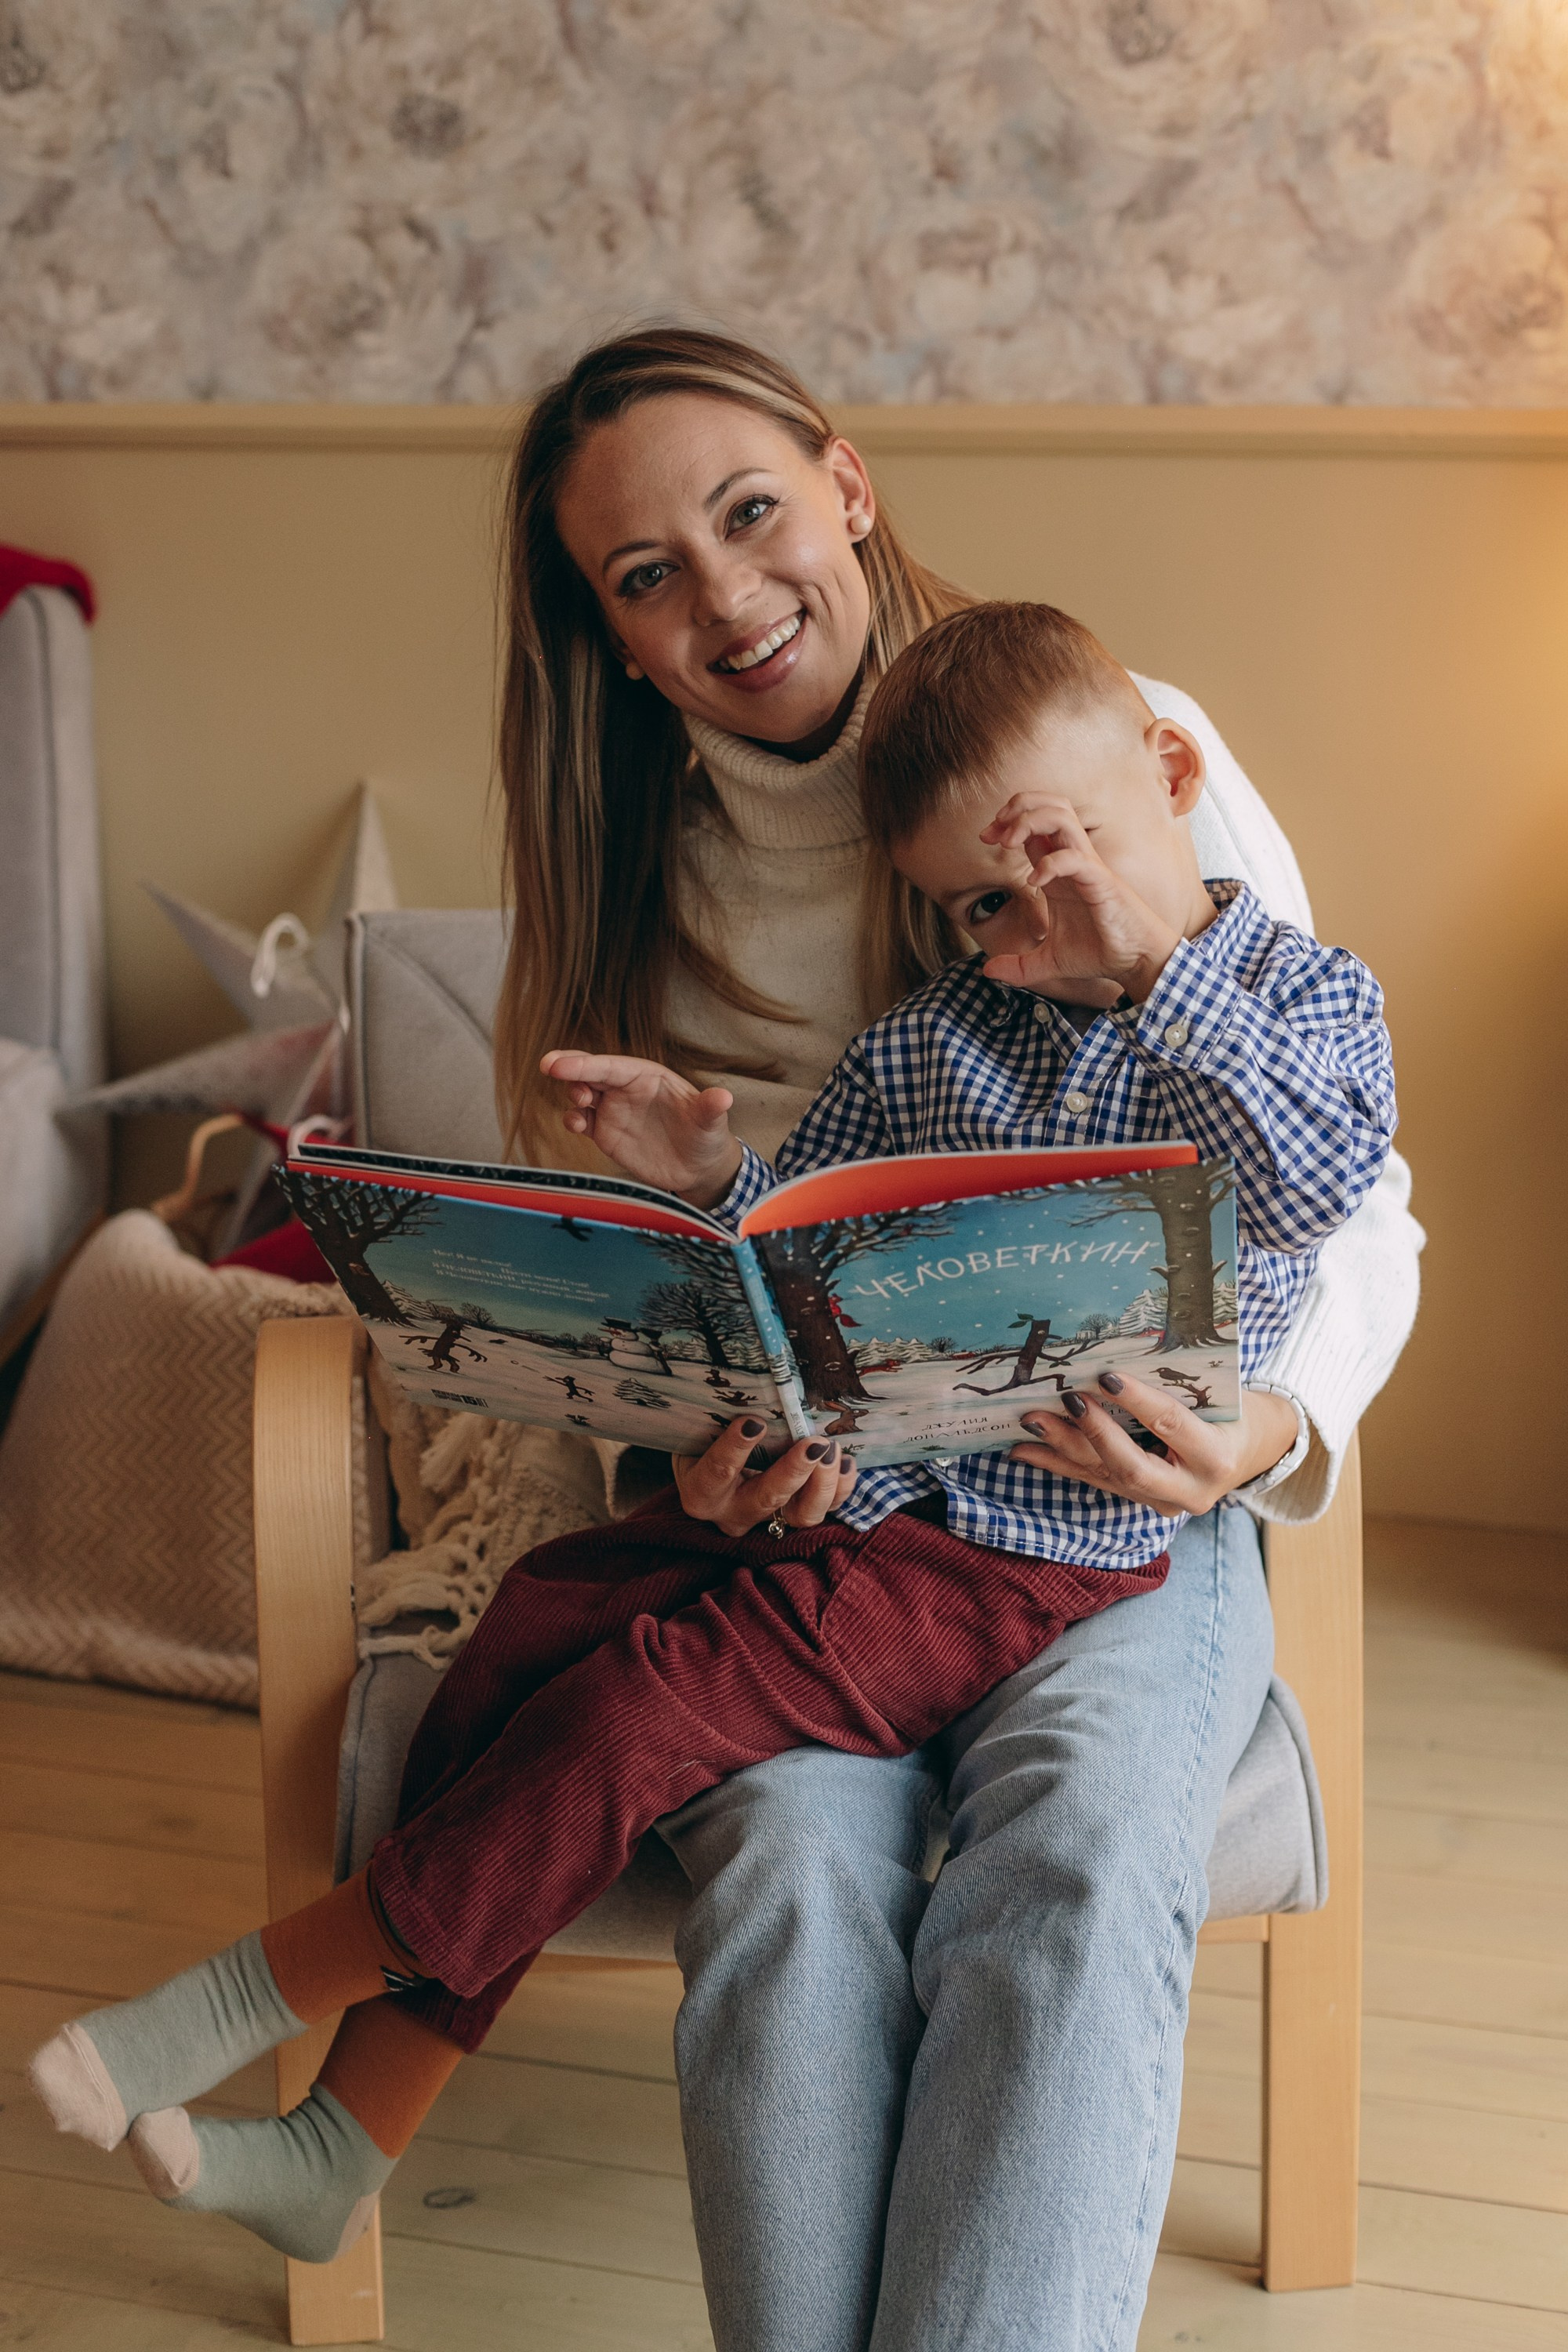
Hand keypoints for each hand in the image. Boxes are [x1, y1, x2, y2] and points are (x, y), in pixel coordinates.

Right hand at [541, 1050, 743, 1204]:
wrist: (698, 1168)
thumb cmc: (706, 1137)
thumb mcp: (711, 1123)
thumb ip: (710, 1109)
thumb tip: (723, 1097)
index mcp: (648, 1076)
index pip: (613, 1065)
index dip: (587, 1063)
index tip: (562, 1064)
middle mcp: (626, 1089)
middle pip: (591, 1072)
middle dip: (569, 1067)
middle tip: (549, 1065)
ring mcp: (613, 1110)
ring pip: (582, 1094)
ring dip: (573, 1095)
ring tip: (581, 1107)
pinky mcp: (606, 1133)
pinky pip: (582, 1121)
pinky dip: (573, 1120)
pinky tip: (577, 1125)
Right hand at [674, 1416, 857, 1535]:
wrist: (711, 1467)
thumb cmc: (703, 1438)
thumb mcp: (699, 1430)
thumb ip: (715, 1418)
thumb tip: (741, 1384)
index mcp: (701, 1491)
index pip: (716, 1474)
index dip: (735, 1450)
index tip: (754, 1423)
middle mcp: (733, 1511)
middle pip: (767, 1499)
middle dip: (793, 1471)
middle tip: (814, 1444)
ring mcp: (766, 1519)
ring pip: (801, 1514)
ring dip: (821, 1482)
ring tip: (831, 1449)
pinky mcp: (793, 1517)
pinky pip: (822, 1509)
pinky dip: (838, 1488)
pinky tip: (845, 1461)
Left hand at [978, 794, 1179, 1003]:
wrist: (1135, 962)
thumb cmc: (1100, 952)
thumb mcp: (1049, 962)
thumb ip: (1018, 966)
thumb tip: (989, 971)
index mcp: (1058, 870)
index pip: (1033, 827)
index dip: (1006, 824)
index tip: (985, 838)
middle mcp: (1072, 860)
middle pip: (1049, 806)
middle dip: (1017, 808)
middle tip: (993, 833)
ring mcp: (1088, 867)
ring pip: (1062, 817)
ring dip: (1030, 821)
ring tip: (1008, 843)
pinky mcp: (1101, 882)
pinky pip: (1074, 857)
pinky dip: (1049, 863)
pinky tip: (1034, 883)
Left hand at [1009, 1375, 1299, 1516]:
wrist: (1250, 1453)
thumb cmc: (1233, 1411)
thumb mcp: (1219, 1396)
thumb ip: (1176, 1385)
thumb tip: (1115, 1357)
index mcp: (1216, 1458)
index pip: (1171, 1425)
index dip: (1138, 1402)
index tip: (1106, 1377)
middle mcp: (1191, 1491)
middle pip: (1131, 1467)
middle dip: (1093, 1433)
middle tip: (1063, 1400)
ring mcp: (1163, 1503)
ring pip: (1105, 1477)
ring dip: (1061, 1448)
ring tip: (1029, 1420)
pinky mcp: (1141, 1502)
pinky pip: (1095, 1481)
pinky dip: (1058, 1463)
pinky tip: (1025, 1450)